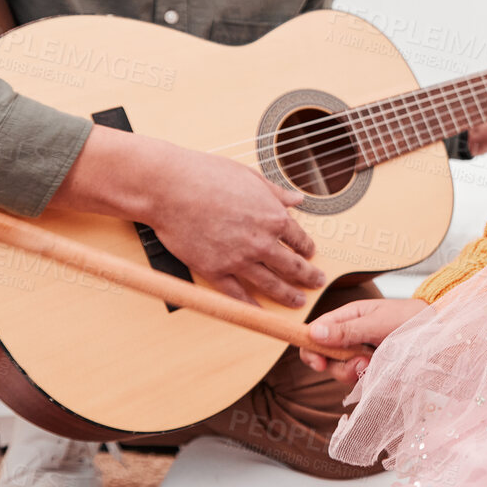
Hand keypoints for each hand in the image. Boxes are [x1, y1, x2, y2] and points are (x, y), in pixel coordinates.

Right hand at [49, 126, 325, 307]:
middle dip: (308, 276)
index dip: (307, 249)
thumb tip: (297, 198)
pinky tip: (259, 311)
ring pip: (271, 285)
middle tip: (316, 282)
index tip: (310, 254)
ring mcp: (238, 260)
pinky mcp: (215, 271)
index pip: (300, 239)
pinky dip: (250, 306)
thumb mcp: (250, 177)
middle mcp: (261, 242)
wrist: (170, 187)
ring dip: (287, 296)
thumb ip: (276, 192)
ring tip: (297, 302)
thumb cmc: (207, 175)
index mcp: (273, 216)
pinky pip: (237, 295)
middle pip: (292, 266)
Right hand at [299, 297, 428, 382]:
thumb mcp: (377, 322)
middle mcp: (350, 337)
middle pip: (326, 358)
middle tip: (363, 363)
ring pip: (343, 372)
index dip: (311, 350)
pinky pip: (361, 381)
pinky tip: (385, 372)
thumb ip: (347, 330)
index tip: (319, 364)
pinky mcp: (374, 370)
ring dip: (357, 373)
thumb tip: (314, 333)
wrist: (441, 331)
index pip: (315, 333)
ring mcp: (361, 354)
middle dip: (341, 366)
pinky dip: (371, 380)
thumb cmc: (411, 318)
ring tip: (377, 364)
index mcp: (347, 317)